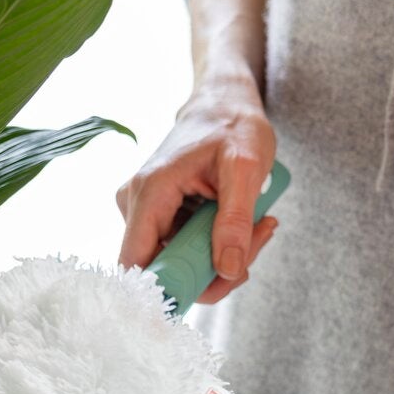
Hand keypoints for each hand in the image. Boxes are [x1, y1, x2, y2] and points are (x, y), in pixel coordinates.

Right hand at [116, 76, 280, 303]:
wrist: (224, 104)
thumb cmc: (234, 126)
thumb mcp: (246, 168)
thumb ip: (235, 220)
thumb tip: (226, 270)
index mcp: (149, 192)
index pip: (137, 265)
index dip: (169, 288)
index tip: (215, 284)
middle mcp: (136, 205)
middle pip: (165, 270)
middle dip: (215, 269)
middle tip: (257, 239)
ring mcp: (146, 213)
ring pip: (180, 263)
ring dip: (223, 256)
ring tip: (257, 224)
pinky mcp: (159, 218)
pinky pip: (186, 250)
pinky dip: (219, 246)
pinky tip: (243, 222)